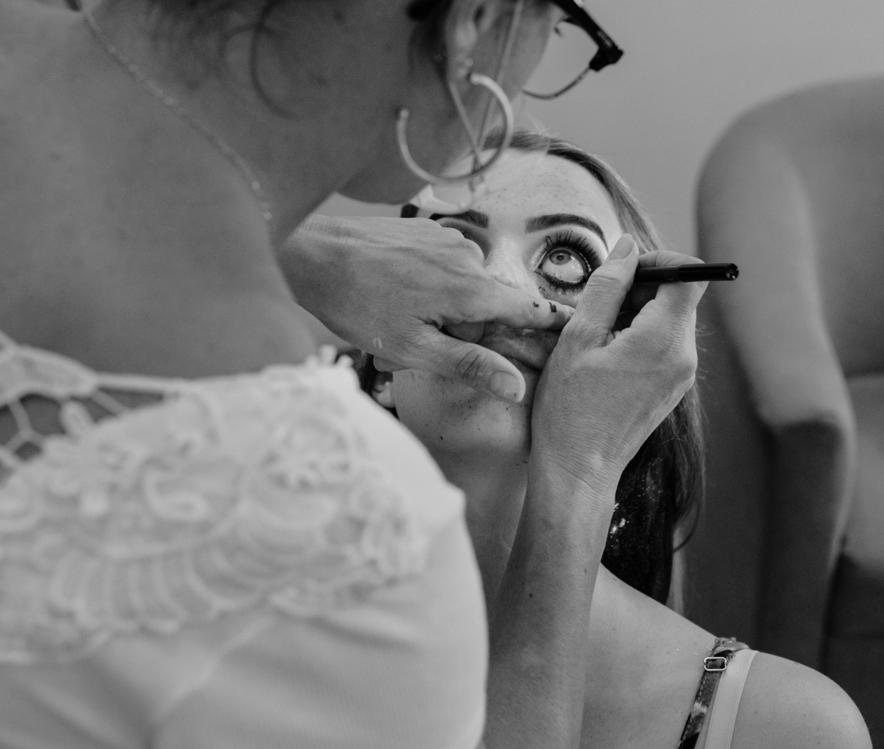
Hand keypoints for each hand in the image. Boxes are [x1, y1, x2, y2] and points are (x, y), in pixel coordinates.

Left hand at [280, 215, 572, 401]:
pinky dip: (433, 281)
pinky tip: (398, 291)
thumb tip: (517, 386)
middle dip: (471, 325)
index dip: (551, 325)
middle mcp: (469, 256)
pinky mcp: (429, 227)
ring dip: (449, 304)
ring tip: (403, 316)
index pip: (530, 309)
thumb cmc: (356, 305)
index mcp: (471, 289)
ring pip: (468, 283)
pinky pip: (448, 263)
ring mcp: (449, 237)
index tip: (572, 334)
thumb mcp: (412, 349)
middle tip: (424, 340)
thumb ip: (469, 364)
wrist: (311, 254)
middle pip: (493, 302)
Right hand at [531, 235, 705, 491]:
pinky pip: (665, 343)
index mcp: (664, 340)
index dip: (660, 260)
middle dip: (642, 287)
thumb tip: (628, 247)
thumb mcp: (579, 338)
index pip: (689, 275)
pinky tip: (606, 352)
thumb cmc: (571, 409)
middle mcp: (683, 357)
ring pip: (671, 319)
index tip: (624, 269)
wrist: (579, 469)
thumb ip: (607, 286)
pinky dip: (640, 334)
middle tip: (600, 303)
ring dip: (637, 311)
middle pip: (680, 296)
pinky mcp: (672, 388)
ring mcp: (681, 375)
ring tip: (598, 332)